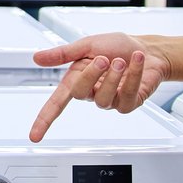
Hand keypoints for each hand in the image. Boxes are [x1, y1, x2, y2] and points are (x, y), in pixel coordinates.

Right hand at [29, 33, 173, 141]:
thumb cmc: (117, 46)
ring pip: (104, 98)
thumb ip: (62, 54)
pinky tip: (136, 61)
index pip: (56, 104)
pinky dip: (134, 74)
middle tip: (103, 58)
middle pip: (80, 94)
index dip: (44, 120)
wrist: (148, 49)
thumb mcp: (86, 45)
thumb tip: (37, 58)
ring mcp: (110, 101)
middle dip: (91, 73)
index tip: (34, 136)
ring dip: (114, 75)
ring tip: (122, 60)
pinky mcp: (128, 104)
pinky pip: (127, 94)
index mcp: (77, 79)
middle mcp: (92, 93)